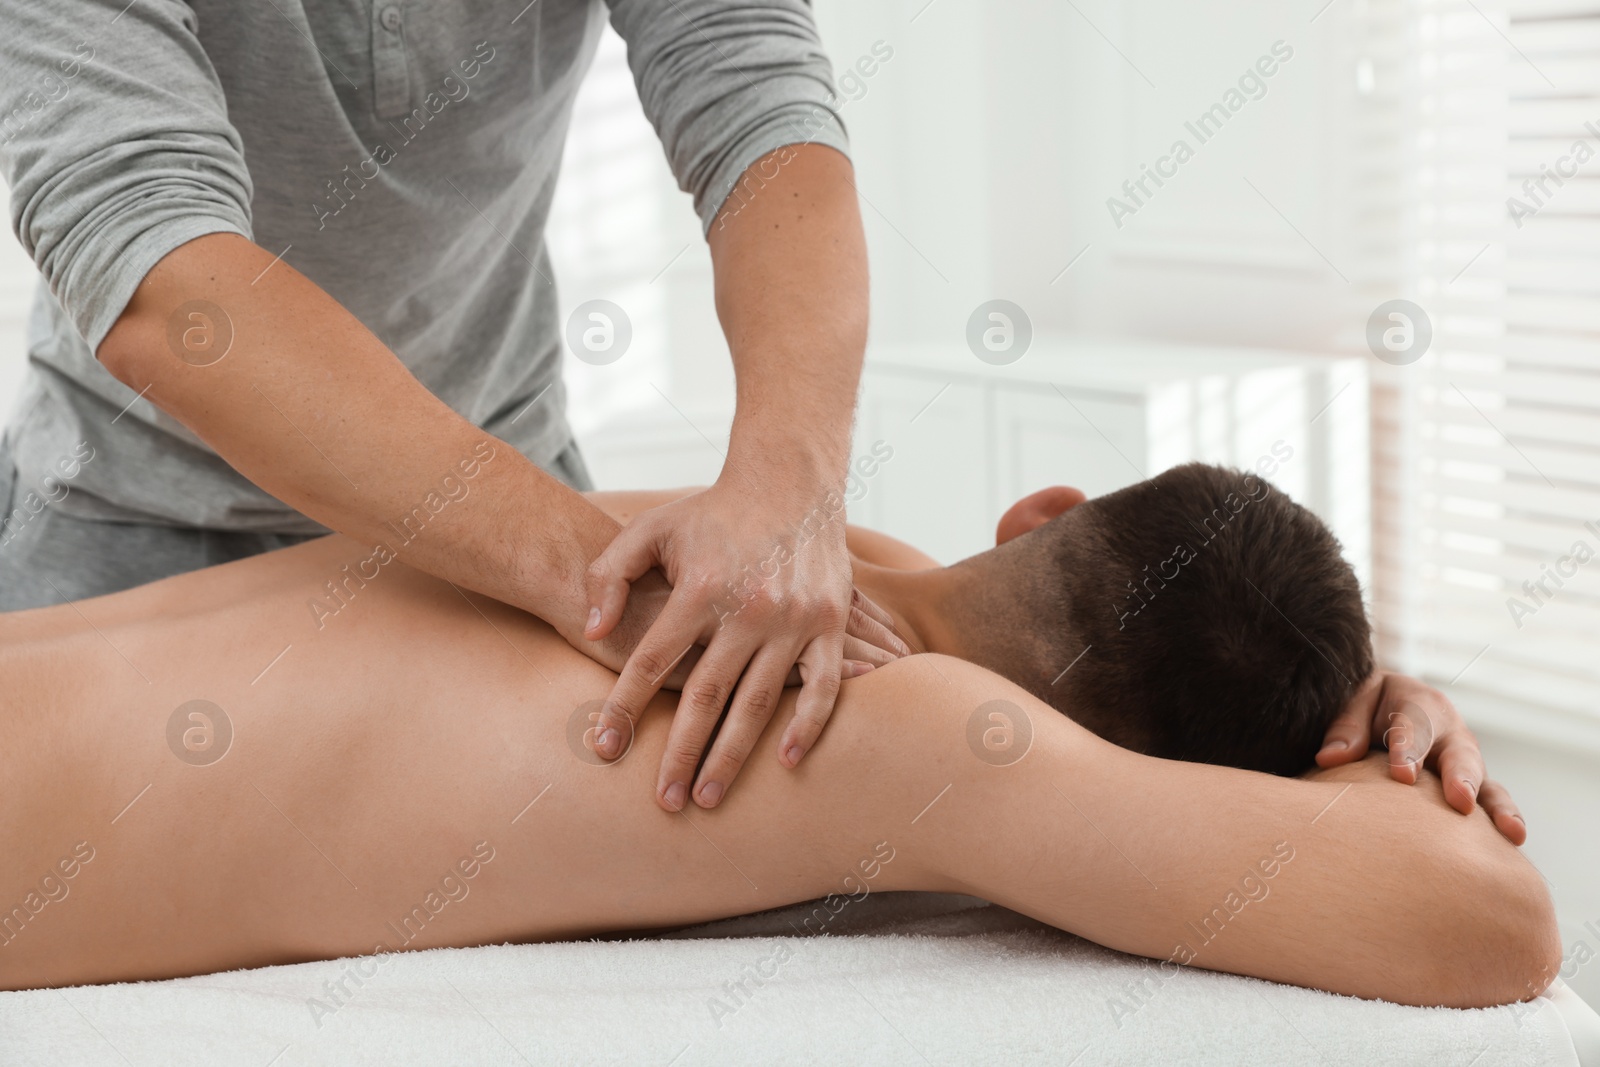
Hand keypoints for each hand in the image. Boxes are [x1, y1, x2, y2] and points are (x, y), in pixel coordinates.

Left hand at [582, 477, 908, 811]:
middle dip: (682, 754)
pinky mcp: (830, 622)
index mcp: (699, 589)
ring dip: (734, 755)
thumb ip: (610, 576)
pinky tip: (785, 761)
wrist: (789, 480)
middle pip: (705, 698)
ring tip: (710, 797)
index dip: (625, 707)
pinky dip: (806, 726)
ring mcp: (793, 619)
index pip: (652, 661)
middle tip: (665, 802)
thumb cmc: (711, 510)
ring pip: (759, 703)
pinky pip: (822, 686)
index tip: (605, 749)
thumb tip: (593, 633)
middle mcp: (747, 609)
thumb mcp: (649, 529)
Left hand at [1316, 671, 1525, 844]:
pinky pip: (1492, 803)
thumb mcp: (1354, 701)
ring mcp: (1465, 762)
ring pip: (1486, 783)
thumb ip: (1345, 728)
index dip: (1409, 749)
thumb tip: (1329, 758)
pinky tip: (1511, 847)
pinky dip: (1502, 821)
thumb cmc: (1367, 704)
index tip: (1402, 775)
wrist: (1385, 704)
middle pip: (1459, 754)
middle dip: (1461, 777)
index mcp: (1420, 704)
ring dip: (1497, 807)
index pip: (1414, 726)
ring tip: (1510, 833)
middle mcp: (1451, 733)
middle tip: (1461, 800)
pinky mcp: (1471, 788)